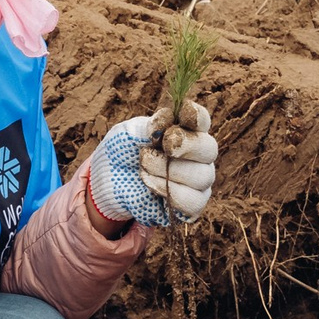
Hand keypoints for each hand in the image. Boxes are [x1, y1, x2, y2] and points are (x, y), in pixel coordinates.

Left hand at [88, 103, 217, 226]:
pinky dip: (170, 192)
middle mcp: (198, 155)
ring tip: (143, 167)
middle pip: (209, 148)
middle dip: (187, 145)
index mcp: (184, 130)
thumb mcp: (130, 133)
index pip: (200, 120)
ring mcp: (197, 181)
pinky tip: (149, 184)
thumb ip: (150, 125)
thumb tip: (168, 118)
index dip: (196, 116)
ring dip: (169, 170)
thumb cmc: (124, 152)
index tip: (183, 113)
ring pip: (202, 176)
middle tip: (166, 144)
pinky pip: (194, 202)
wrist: (109, 183)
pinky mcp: (191, 205)